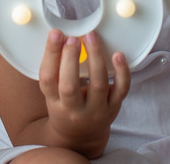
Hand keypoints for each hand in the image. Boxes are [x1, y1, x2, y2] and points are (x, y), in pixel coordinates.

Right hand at [38, 30, 129, 154]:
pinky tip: (118, 55)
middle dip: (70, 59)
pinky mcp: (114, 106)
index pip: (47, 79)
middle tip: (73, 38)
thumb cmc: (66, 106)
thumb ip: (55, 69)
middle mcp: (73, 109)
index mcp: (54, 102)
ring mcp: (96, 109)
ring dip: (95, 58)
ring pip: (97, 84)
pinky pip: (121, 89)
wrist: (82, 135)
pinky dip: (121, 72)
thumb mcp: (53, 92)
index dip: (51, 55)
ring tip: (91, 37)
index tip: (56, 34)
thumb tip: (60, 35)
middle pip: (69, 86)